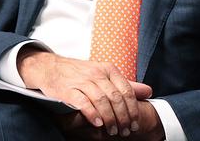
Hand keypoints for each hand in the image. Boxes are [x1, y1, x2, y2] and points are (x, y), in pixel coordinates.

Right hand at [17, 46, 152, 135]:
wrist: (50, 67)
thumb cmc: (81, 74)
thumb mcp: (105, 75)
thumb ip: (126, 85)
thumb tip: (149, 91)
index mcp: (109, 69)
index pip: (126, 90)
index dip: (133, 108)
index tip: (135, 123)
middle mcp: (97, 74)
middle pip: (116, 97)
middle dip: (123, 117)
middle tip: (125, 131)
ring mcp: (82, 81)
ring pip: (102, 100)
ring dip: (109, 118)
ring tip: (113, 131)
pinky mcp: (68, 89)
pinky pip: (83, 102)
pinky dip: (91, 113)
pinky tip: (97, 124)